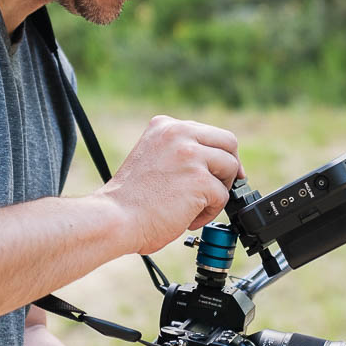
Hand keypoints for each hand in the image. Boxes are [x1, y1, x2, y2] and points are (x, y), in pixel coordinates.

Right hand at [96, 115, 242, 254]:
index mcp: (165, 126)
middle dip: (229, 167)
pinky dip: (208, 213)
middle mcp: (179, 134)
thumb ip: (178, 152)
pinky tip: (187, 219)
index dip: (218, 154)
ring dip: (218, 191)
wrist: (114, 218)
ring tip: (195, 206)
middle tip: (220, 188)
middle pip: (228, 143)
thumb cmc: (130, 199)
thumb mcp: (153, 157)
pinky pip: (222, 197)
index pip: (209, 133)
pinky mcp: (199, 180)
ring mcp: (190, 155)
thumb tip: (213, 162)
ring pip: (230, 169)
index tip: (217, 172)